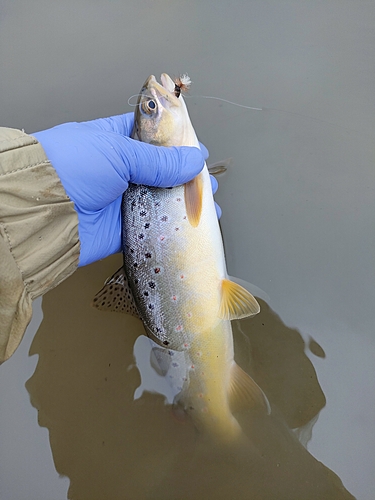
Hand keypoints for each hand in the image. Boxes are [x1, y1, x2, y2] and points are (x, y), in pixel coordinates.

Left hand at [33, 113, 206, 265]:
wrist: (42, 213)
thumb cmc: (70, 168)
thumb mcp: (118, 152)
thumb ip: (159, 159)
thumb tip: (194, 159)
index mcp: (116, 141)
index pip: (154, 137)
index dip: (178, 142)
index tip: (198, 150)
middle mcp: (121, 170)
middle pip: (163, 171)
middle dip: (187, 176)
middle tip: (205, 182)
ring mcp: (123, 199)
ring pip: (162, 199)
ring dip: (186, 202)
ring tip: (207, 204)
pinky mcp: (125, 228)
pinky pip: (155, 227)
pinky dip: (175, 227)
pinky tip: (194, 225)